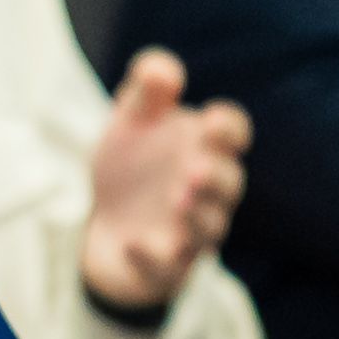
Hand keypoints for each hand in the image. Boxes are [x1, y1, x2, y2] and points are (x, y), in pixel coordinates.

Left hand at [79, 51, 244, 317]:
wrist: (105, 223)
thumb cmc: (133, 166)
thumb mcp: (131, 120)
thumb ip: (146, 90)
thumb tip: (165, 71)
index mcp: (205, 148)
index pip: (233, 136)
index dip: (228, 130)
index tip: (210, 122)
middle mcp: (206, 192)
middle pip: (228, 185)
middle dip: (215, 177)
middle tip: (193, 170)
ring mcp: (188, 232)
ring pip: (208, 230)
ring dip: (196, 216)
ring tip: (178, 200)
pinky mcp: (164, 267)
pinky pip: (167, 268)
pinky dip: (153, 258)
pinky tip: (134, 244)